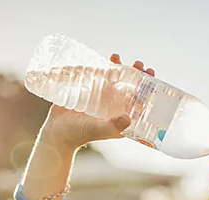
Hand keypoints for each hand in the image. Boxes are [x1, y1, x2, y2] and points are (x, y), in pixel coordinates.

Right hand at [39, 55, 155, 151]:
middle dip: (136, 74)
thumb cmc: (79, 134)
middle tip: (139, 64)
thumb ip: (113, 126)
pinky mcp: (89, 91)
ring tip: (117, 57)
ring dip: (119, 67)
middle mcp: (114, 106)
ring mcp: (102, 98)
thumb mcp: (99, 130)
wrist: (57, 132)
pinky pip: (98, 76)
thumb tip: (128, 118)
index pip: (139, 101)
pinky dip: (102, 66)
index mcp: (122, 116)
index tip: (151, 76)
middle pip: (130, 87)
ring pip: (114, 79)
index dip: (147, 89)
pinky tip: (103, 59)